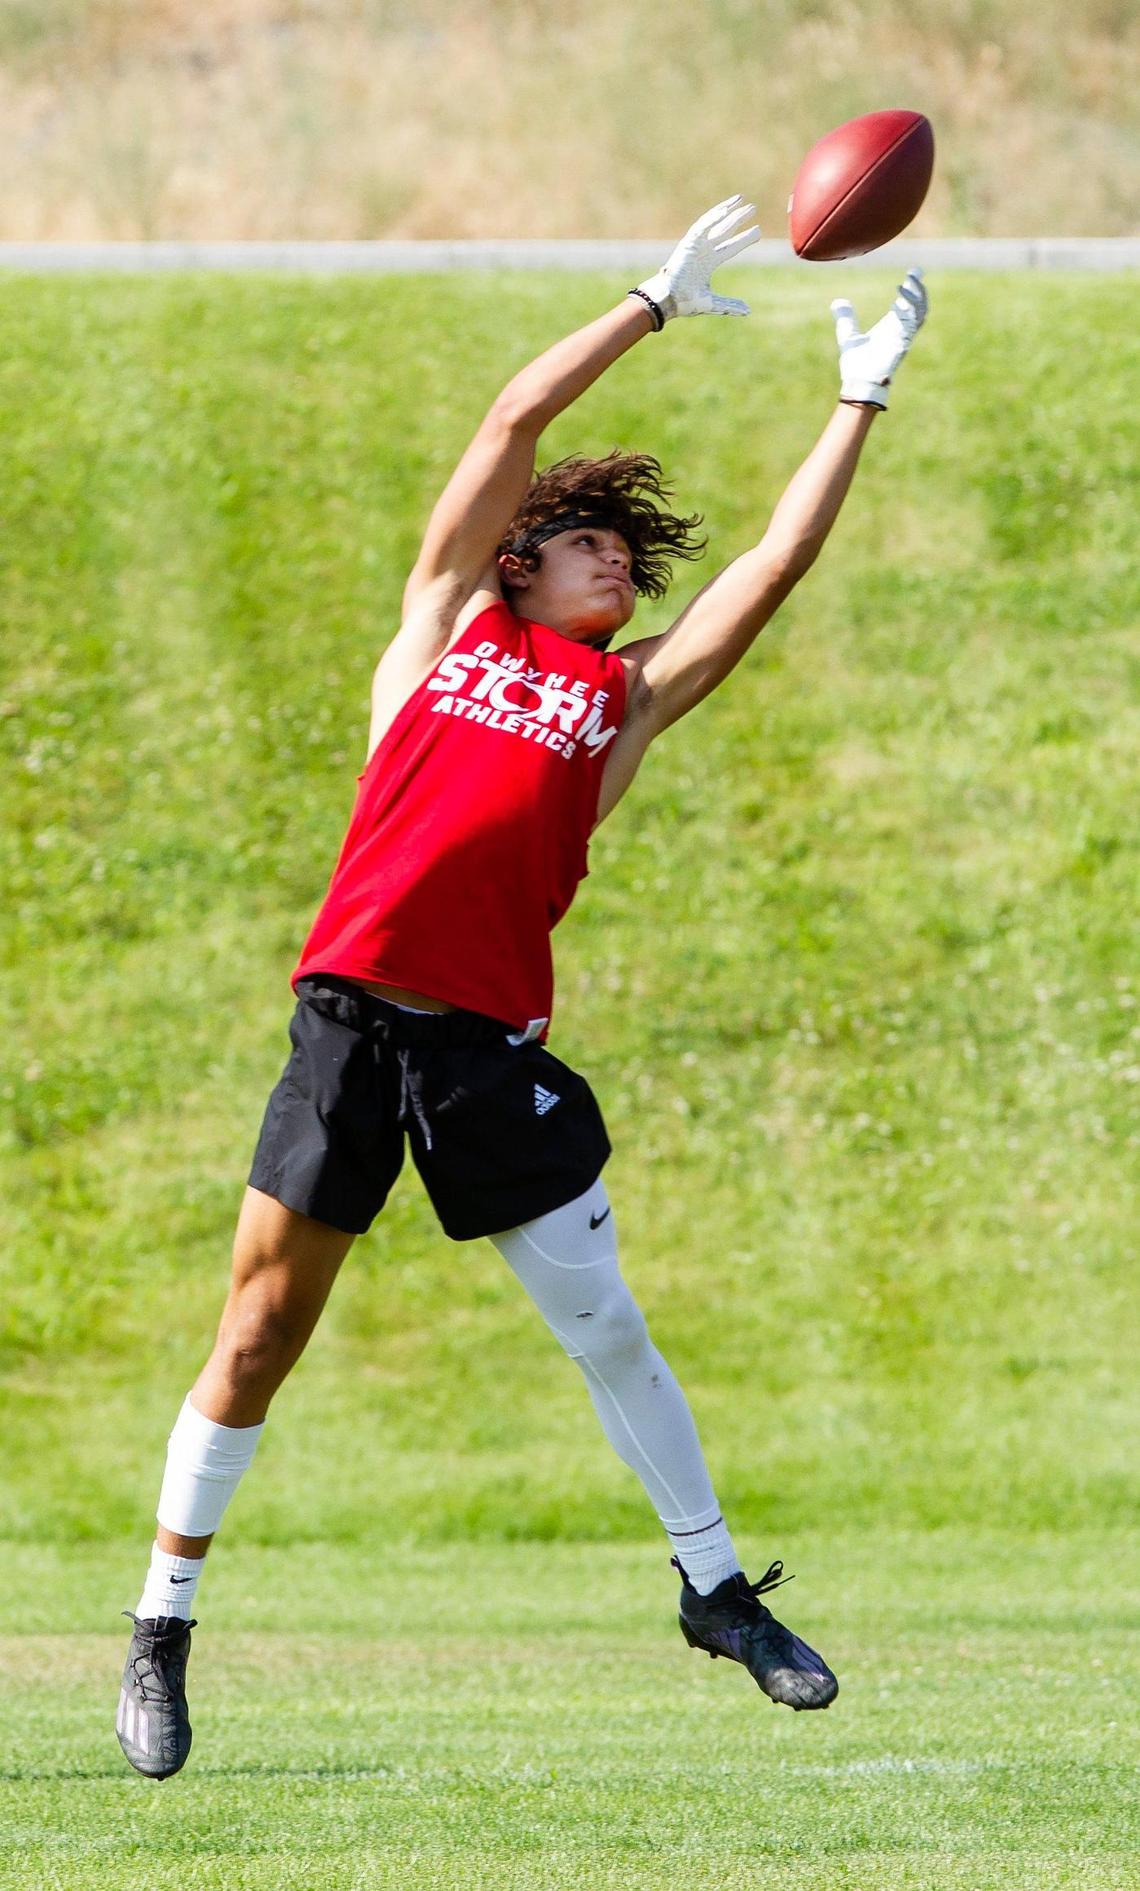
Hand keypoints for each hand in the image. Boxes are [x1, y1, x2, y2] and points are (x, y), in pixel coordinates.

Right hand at [632, 195, 760, 325]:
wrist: (669, 300)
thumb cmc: (685, 302)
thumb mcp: (712, 303)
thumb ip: (729, 305)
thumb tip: (748, 311)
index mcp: (709, 262)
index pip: (730, 246)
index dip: (744, 239)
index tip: (758, 231)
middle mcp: (704, 250)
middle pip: (725, 230)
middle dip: (738, 219)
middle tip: (753, 208)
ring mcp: (696, 244)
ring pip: (715, 223)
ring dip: (728, 211)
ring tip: (742, 201)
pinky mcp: (688, 242)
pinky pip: (702, 225)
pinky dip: (713, 217)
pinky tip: (726, 210)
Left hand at [830, 268, 927, 408]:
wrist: (858, 383)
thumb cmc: (856, 365)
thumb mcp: (848, 334)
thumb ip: (845, 318)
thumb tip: (838, 302)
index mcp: (891, 328)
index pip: (906, 304)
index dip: (911, 288)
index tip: (913, 272)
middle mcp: (900, 330)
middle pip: (919, 305)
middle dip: (919, 288)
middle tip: (916, 271)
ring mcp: (904, 336)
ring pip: (920, 311)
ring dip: (918, 294)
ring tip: (910, 279)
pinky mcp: (903, 342)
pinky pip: (913, 321)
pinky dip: (910, 306)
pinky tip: (900, 294)